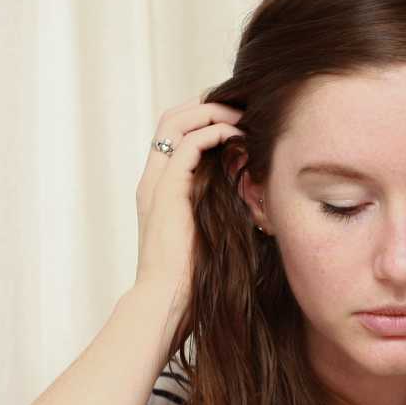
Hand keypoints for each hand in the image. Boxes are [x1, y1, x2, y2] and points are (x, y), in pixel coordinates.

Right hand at [134, 90, 244, 302]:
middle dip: (206, 106)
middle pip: (171, 119)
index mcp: (159, 188)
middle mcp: (153, 179)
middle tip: (240, 108)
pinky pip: (188, 146)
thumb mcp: (209, 231)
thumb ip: (219, 206)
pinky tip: (236, 137)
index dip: (201, 118)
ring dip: (211, 113)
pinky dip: (212, 134)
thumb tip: (252, 192)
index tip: (234, 117)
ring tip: (241, 116)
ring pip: (175, 123)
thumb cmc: (192, 276)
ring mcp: (156, 183)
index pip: (174, 135)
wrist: (167, 299)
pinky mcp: (167, 190)